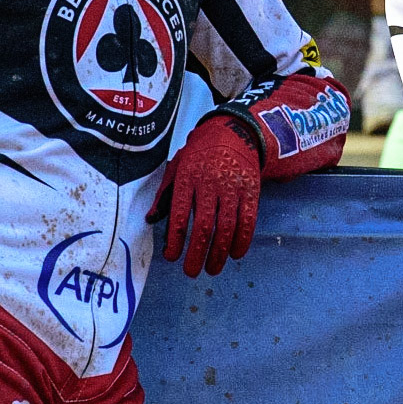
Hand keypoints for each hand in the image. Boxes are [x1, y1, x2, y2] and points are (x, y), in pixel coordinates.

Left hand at [150, 115, 261, 276]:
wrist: (233, 131)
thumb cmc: (199, 153)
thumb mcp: (176, 166)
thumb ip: (164, 194)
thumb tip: (152, 219)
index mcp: (188, 178)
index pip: (181, 214)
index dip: (176, 240)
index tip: (171, 257)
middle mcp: (211, 183)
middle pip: (205, 225)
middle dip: (197, 253)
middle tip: (191, 272)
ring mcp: (233, 187)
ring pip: (227, 226)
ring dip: (219, 253)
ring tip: (212, 269)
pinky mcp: (251, 190)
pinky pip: (249, 220)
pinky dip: (242, 240)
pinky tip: (235, 254)